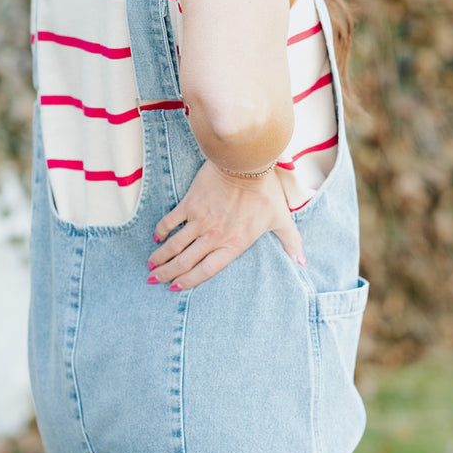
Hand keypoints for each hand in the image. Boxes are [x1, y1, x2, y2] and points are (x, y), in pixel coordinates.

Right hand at [146, 160, 305, 291]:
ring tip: (150, 266)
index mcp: (234, 244)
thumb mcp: (281, 219)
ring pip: (174, 246)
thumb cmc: (266, 192)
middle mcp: (214, 236)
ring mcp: (200, 221)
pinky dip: (161, 231)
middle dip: (167, 275)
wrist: (247, 163)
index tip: (175, 288)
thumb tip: (303, 262)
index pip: (207, 271)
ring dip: (160, 258)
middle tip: (152, 281)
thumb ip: (291, 242)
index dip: (189, 282)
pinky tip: (155, 238)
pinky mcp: (190, 204)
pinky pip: (171, 222)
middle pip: (185, 262)